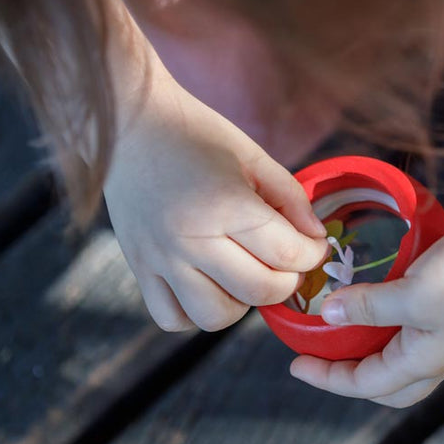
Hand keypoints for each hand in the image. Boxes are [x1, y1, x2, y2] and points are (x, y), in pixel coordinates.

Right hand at [105, 75, 329, 331]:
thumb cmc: (195, 135)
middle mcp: (189, 239)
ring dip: (242, 303)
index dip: (313, 254)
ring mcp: (160, 259)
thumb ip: (292, 199)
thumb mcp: (253, 156)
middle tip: (288, 263)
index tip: (314, 245)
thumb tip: (316, 239)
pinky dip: (195, 312)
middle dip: (287, 281)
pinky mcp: (138, 269)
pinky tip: (208, 285)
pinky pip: (172, 318)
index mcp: (224, 204)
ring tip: (244, 275)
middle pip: (258, 291)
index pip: (287, 253)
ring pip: (215, 317)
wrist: (127, 125)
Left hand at [290, 195, 443, 406]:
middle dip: (350, 376)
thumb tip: (328, 313)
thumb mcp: (411, 293)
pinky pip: (411, 324)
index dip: (327, 379)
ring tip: (341, 326)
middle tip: (319, 355)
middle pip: (387, 384)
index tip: (295, 364)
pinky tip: (375, 294)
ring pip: (399, 354)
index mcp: (426, 363)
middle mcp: (438, 356)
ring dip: (369, 347)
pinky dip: (387, 319)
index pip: (366, 385)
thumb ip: (368, 306)